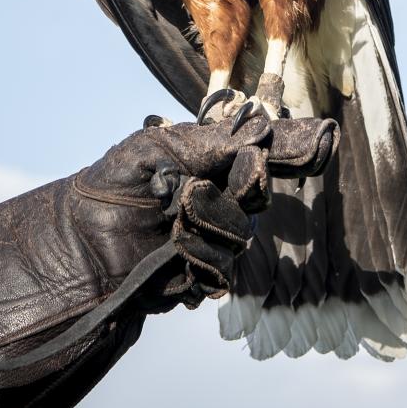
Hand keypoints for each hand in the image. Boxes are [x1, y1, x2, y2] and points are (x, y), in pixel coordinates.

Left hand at [71, 114, 338, 310]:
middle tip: (200, 185)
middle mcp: (219, 197)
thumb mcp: (157, 147)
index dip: (297, 146)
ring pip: (243, 230)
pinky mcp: (202, 275)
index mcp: (210, 161)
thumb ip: (211, 142)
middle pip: (260, 189)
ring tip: (174, 218)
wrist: (80, 242)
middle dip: (241, 184)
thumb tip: (260, 132)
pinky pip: (223, 267)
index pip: (264, 152)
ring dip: (210, 222)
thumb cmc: (112, 185)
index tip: (326, 136)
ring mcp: (213, 237)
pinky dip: (200, 256)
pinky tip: (175, 249)